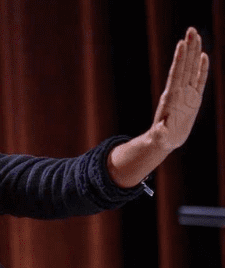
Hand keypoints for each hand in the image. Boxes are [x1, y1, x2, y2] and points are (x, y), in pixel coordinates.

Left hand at [150, 27, 208, 150]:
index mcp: (171, 97)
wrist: (164, 140)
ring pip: (192, 68)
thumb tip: (160, 131)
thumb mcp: (161, 137)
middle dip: (188, 48)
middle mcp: (179, 91)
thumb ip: (161, 133)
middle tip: (191, 30)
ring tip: (196, 36)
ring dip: (194, 52)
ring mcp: (187, 93)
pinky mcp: (194, 98)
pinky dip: (202, 68)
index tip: (181, 43)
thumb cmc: (161, 139)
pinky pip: (200, 80)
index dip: (179, 59)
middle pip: (185, 66)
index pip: (176, 74)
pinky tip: (203, 56)